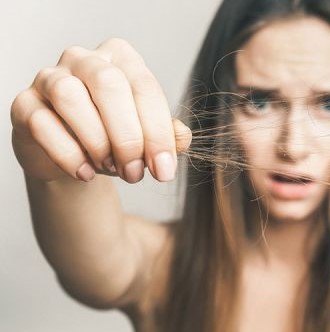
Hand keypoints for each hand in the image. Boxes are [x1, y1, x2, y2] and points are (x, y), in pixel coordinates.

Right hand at [11, 38, 191, 182]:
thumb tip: (183, 137)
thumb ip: (167, 135)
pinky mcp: (25, 104)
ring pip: (70, 97)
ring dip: (97, 141)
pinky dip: (68, 154)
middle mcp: (84, 59)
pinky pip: (43, 124)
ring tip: (111, 169)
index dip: (158, 132)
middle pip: (109, 84)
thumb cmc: (114, 136)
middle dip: (128, 136)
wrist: (73, 154)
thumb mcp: (146, 135)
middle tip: (136, 173)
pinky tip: (86, 173)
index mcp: (122, 57)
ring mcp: (49, 77)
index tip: (164, 170)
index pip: (145, 87)